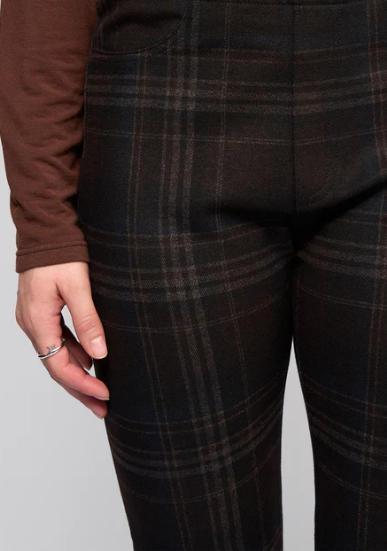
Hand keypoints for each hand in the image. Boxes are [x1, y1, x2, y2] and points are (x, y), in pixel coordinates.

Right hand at [15, 261, 109, 418]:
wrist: (45, 229)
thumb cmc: (60, 253)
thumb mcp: (78, 286)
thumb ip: (88, 320)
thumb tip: (99, 354)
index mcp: (38, 321)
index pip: (59, 366)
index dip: (82, 385)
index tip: (104, 396)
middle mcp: (32, 324)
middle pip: (56, 367)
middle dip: (80, 389)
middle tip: (102, 407)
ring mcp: (34, 318)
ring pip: (56, 355)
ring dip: (77, 373)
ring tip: (98, 390)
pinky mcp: (41, 310)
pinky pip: (56, 340)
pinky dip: (72, 353)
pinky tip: (89, 360)